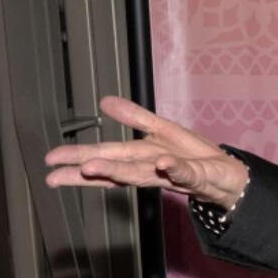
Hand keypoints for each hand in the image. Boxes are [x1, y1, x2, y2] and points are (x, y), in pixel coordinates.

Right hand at [44, 95, 248, 208]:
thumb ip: (135, 117)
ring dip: (117, 170)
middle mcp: (150, 169)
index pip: (104, 157)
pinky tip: (161, 162)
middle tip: (55, 176)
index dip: (77, 159)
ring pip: (141, 174)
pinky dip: (172, 168)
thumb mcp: (162, 130)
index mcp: (140, 157)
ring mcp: (172, 175)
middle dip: (86, 171)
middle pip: (115, 169)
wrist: (227, 175)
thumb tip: (104, 101)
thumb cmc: (193, 155)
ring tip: (92, 167)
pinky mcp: (197, 176)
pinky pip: (184, 172)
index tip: (50, 161)